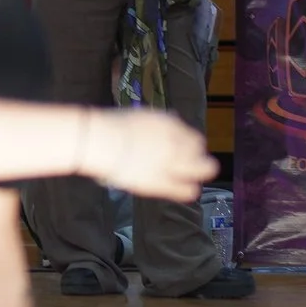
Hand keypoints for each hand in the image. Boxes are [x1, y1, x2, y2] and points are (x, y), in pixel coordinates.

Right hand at [79, 108, 216, 200]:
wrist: (104, 142)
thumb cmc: (114, 126)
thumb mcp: (141, 116)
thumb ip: (160, 122)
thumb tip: (171, 121)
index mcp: (170, 126)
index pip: (193, 137)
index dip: (190, 143)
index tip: (186, 147)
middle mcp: (176, 143)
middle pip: (200, 151)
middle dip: (201, 156)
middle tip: (198, 161)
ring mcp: (171, 163)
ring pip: (201, 169)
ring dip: (201, 171)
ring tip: (198, 175)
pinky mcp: (162, 183)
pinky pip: (184, 189)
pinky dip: (188, 190)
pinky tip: (191, 190)